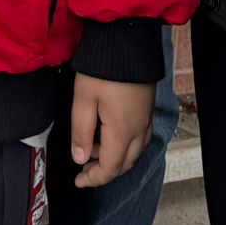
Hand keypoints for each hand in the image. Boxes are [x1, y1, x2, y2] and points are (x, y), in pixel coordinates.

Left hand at [70, 74, 154, 188]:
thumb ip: (80, 131)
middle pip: (124, 164)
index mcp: (122, 132)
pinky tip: (110, 137)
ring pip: (134, 153)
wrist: (126, 43)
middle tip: (83, 170)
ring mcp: (146, 120)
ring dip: (115, 159)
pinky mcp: (147, 110)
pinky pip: (139, 139)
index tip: (78, 181)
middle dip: (104, 171)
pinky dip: (125, 147)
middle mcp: (138, 131)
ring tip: (91, 151)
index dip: (93, 179)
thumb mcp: (83, 99)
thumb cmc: (102, 70)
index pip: (110, 167)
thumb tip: (80, 159)